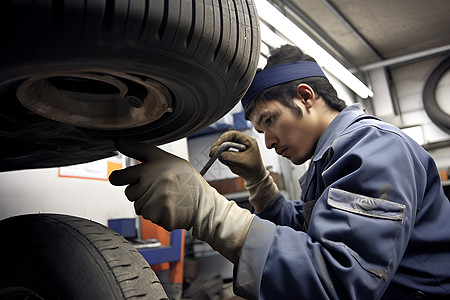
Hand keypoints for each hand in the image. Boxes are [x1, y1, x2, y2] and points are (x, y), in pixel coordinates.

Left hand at [109, 139, 253, 263]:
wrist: (204, 203)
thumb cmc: (187, 181)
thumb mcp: (168, 159)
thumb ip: (143, 152)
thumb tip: (119, 142)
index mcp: (153, 165)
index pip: (121, 174)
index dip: (119, 177)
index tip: (118, 177)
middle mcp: (152, 181)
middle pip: (129, 192)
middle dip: (137, 191)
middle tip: (153, 189)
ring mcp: (154, 199)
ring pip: (138, 205)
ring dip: (148, 203)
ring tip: (166, 198)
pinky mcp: (157, 214)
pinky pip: (147, 216)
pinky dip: (156, 214)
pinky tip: (169, 207)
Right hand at [210, 131, 278, 211]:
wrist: (255, 177)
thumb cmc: (253, 168)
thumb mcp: (242, 161)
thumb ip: (230, 156)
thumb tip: (218, 153)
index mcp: (248, 140)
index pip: (233, 134)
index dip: (224, 138)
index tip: (217, 146)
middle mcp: (241, 142)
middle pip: (226, 139)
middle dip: (220, 147)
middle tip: (213, 153)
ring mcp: (236, 148)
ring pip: (223, 148)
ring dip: (222, 155)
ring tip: (230, 163)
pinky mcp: (232, 154)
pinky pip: (223, 154)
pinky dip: (223, 159)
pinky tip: (230, 164)